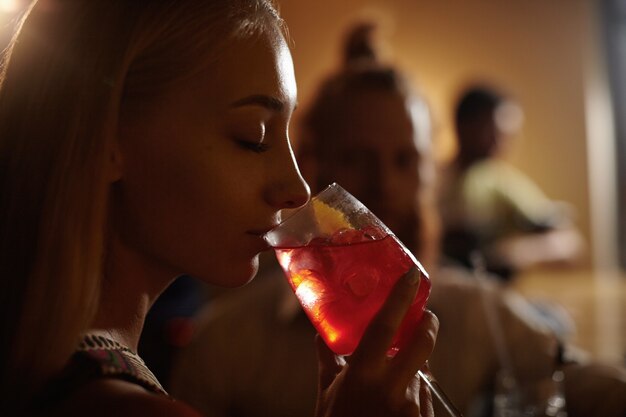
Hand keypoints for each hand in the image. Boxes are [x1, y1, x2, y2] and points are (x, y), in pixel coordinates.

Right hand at [314, 268, 438, 416]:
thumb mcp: (327, 393)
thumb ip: (327, 361)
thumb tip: (321, 334)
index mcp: (362, 374)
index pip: (386, 326)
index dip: (400, 298)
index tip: (412, 277)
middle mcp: (389, 387)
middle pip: (422, 344)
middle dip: (428, 326)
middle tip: (426, 316)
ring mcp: (408, 407)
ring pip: (421, 375)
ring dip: (411, 372)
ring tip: (389, 384)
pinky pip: (422, 398)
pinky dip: (412, 395)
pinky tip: (394, 405)